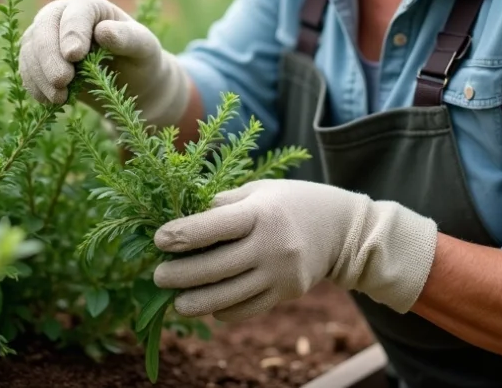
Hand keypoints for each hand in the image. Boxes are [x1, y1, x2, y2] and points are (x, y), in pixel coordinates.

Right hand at [18, 0, 189, 125]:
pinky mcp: (38, 59)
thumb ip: (128, 38)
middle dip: (49, 55)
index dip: (72, 32)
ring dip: (39, 74)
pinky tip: (49, 100)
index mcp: (92, 7)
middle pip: (44, 27)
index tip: (74, 56)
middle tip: (62, 82)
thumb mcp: (144, 48)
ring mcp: (47, 37)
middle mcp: (64, 16)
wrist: (129, 83)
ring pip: (30, 49)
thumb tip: (103, 31)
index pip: (76, 12)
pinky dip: (34, 85)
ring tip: (59, 98)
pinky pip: (26, 68)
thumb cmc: (139, 60)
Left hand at [152, 179, 438, 322]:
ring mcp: (279, 274)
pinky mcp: (285, 294)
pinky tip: (209, 305)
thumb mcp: (262, 190)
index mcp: (261, 212)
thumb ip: (225, 203)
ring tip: (176, 302)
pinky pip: (246, 309)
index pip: (212, 227)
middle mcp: (270, 245)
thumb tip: (183, 217)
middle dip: (179, 275)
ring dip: (195, 302)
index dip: (181, 235)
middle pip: (214, 267)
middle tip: (158, 277)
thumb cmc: (294, 202)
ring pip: (227, 296)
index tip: (158, 241)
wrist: (343, 229)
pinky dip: (223, 310)